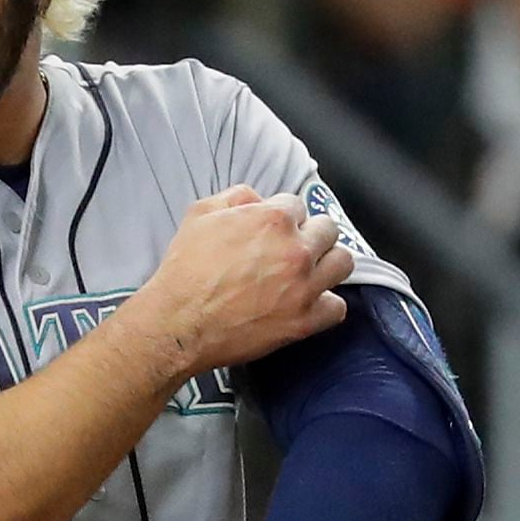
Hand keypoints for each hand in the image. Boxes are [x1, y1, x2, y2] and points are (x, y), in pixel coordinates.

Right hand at [127, 187, 354, 376]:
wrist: (177, 323)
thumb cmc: (183, 272)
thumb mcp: (199, 215)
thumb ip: (236, 197)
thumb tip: (257, 198)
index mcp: (273, 219)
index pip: (297, 205)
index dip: (282, 216)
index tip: (272, 231)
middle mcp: (296, 250)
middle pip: (328, 229)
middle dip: (310, 235)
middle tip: (290, 250)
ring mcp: (304, 286)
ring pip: (342, 263)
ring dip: (326, 264)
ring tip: (307, 273)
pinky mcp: (304, 320)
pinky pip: (337, 307)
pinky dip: (325, 305)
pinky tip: (307, 303)